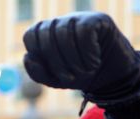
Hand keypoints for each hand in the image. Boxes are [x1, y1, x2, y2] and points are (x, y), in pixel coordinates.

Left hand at [23, 12, 139, 106]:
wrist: (111, 77)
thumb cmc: (80, 75)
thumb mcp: (55, 80)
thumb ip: (37, 72)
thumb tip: (27, 57)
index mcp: (46, 34)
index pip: (30, 36)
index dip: (39, 57)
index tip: (53, 72)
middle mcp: (60, 22)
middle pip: (46, 36)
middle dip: (57, 63)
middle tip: (71, 78)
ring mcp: (78, 18)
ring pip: (65, 34)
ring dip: (74, 61)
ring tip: (86, 71)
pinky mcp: (97, 19)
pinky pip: (85, 33)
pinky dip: (88, 53)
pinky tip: (95, 61)